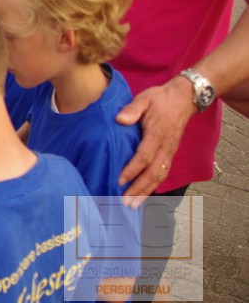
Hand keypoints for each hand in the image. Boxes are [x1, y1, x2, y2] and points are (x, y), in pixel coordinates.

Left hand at [116, 76, 194, 203]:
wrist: (184, 98)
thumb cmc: (160, 98)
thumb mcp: (145, 98)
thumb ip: (132, 109)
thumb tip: (119, 120)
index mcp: (157, 134)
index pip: (144, 157)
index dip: (132, 170)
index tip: (119, 180)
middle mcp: (165, 147)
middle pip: (153, 173)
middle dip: (139, 189)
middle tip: (124, 202)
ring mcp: (170, 152)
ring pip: (159, 176)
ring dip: (146, 191)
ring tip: (132, 205)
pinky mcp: (170, 153)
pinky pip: (162, 173)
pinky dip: (152, 186)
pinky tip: (142, 194)